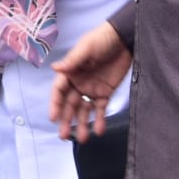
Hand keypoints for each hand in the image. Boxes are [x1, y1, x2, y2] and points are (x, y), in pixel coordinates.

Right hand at [49, 21, 130, 141]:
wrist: (124, 39)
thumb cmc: (101, 39)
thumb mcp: (86, 48)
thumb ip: (72, 61)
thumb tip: (54, 68)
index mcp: (70, 72)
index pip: (59, 91)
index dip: (55, 104)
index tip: (54, 117)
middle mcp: (78, 83)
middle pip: (69, 105)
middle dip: (66, 120)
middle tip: (64, 136)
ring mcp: (91, 89)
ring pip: (84, 110)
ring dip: (82, 124)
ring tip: (82, 139)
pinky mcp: (105, 93)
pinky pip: (101, 109)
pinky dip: (100, 120)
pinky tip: (99, 131)